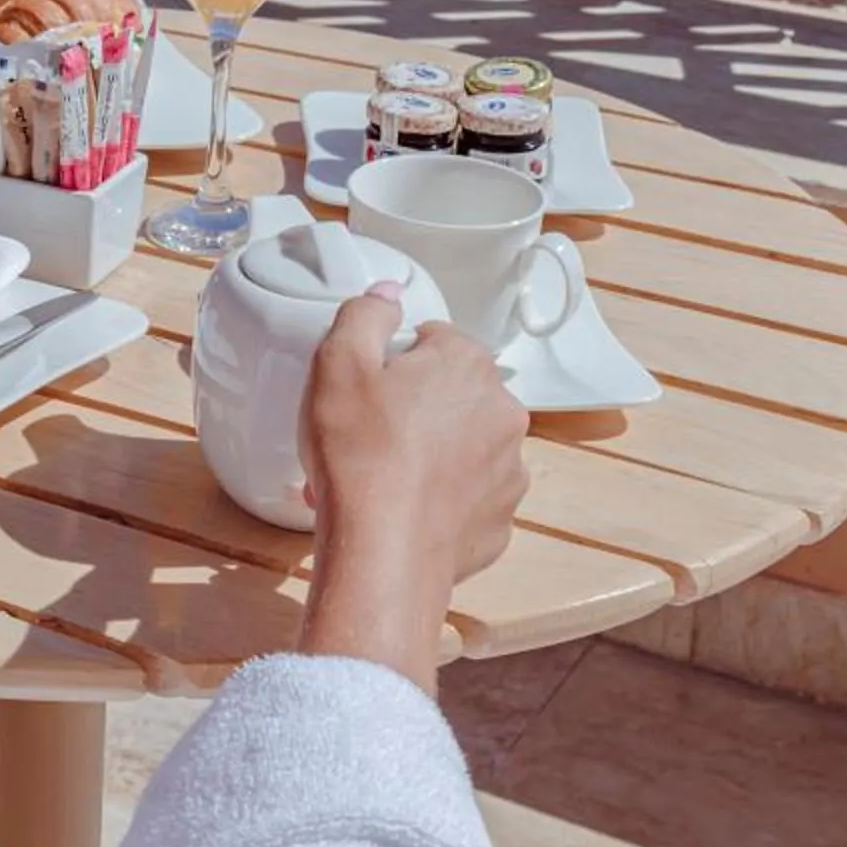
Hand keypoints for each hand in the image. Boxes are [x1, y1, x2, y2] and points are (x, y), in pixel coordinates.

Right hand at [294, 287, 529, 692]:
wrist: (382, 553)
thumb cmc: (358, 454)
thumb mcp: (337, 362)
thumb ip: (365, 313)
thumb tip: (390, 293)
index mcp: (468, 364)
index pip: (435, 340)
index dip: (393, 362)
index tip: (366, 390)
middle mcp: (504, 411)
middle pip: (453, 394)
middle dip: (416, 408)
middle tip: (368, 435)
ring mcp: (509, 471)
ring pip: (464, 447)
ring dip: (432, 455)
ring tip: (381, 479)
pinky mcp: (501, 522)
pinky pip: (468, 499)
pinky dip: (441, 502)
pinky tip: (402, 511)